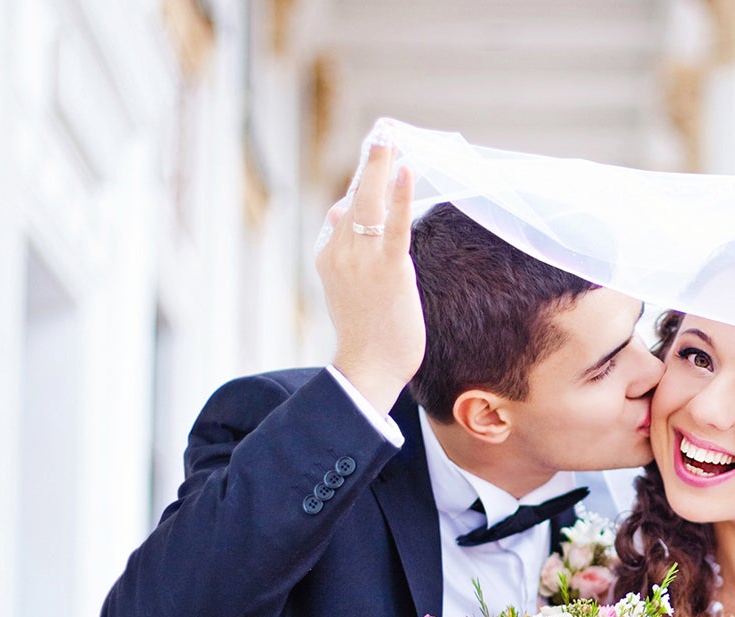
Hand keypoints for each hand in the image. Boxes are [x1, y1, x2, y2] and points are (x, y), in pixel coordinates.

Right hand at [316, 139, 423, 414]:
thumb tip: (337, 211)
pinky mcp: (388, 270)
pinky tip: (407, 169)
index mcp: (327, 254)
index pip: (345, 209)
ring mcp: (361, 259)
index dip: (364, 181)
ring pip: (370, 203)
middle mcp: (339, 251)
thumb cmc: (365, 332)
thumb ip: (342, 249)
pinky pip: (394, 225)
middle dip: (368, 161)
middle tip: (382, 129)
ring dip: (380, 166)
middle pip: (354, 196)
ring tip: (390, 135)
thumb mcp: (345, 285)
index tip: (380, 153)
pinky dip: (400, 195)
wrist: (368, 369)